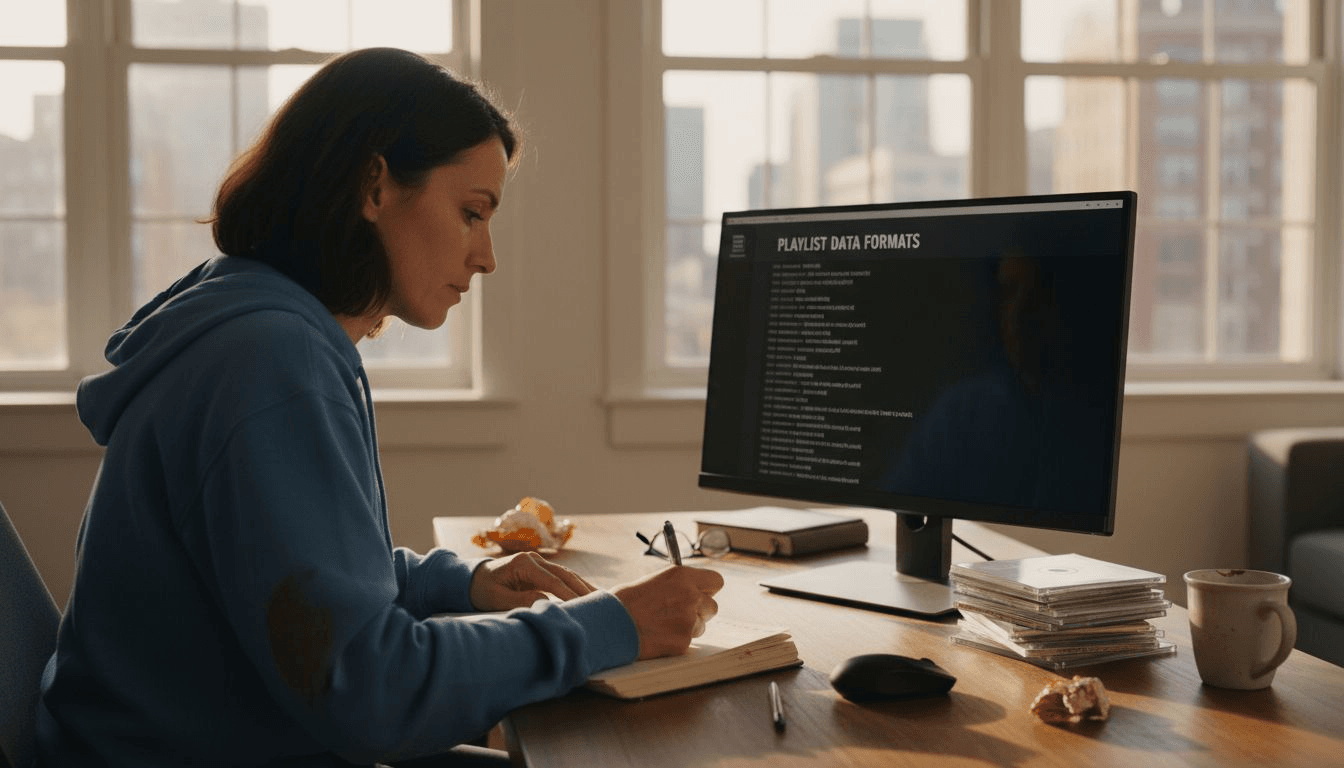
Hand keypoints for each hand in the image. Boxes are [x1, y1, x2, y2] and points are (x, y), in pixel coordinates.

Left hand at [470, 551, 597, 610]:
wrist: (471, 579)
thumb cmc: (482, 590)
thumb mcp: (497, 599)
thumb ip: (521, 600)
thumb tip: (546, 603)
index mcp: (523, 564)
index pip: (552, 581)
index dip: (569, 594)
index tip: (583, 607)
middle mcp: (534, 559)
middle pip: (565, 574)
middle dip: (583, 589)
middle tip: (601, 604)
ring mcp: (538, 562)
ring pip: (566, 574)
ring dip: (582, 586)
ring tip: (600, 600)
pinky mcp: (539, 569)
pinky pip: (561, 578)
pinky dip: (574, 586)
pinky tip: (586, 595)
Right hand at [612, 566, 724, 659]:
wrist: (609, 625)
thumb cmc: (624, 602)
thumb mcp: (652, 582)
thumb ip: (676, 586)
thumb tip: (690, 590)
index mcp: (681, 576)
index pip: (716, 581)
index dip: (709, 589)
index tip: (701, 594)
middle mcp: (689, 595)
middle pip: (712, 606)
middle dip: (700, 612)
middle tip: (680, 614)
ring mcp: (688, 619)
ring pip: (701, 626)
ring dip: (688, 627)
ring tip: (663, 626)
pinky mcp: (683, 641)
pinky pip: (688, 642)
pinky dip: (676, 642)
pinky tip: (658, 637)